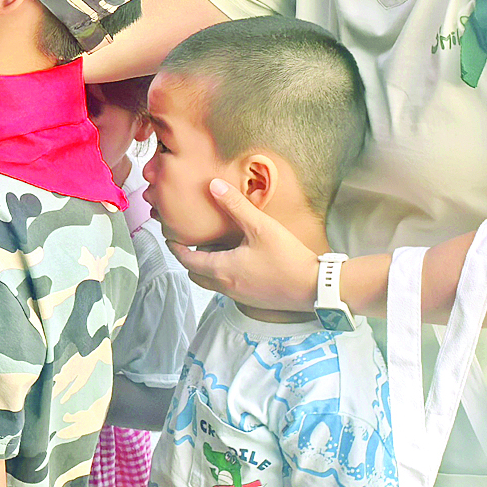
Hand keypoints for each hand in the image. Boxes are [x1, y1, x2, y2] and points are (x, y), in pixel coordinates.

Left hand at [168, 179, 319, 313]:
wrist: (315, 288)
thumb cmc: (288, 258)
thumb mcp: (260, 227)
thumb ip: (236, 206)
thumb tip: (213, 186)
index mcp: (222, 270)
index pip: (187, 260)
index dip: (176, 248)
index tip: (171, 237)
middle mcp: (226, 286)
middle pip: (196, 274)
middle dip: (190, 258)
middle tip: (190, 241)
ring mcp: (240, 296)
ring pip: (212, 282)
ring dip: (207, 267)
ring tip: (214, 247)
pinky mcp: (253, 300)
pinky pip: (229, 287)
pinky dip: (224, 274)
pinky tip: (238, 260)